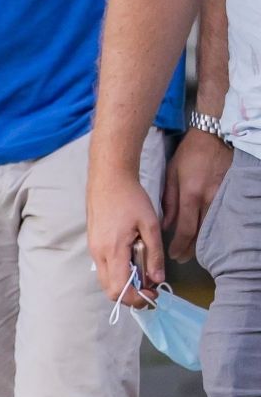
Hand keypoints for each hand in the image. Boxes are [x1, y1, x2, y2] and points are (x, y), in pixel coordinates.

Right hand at [87, 166, 163, 305]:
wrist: (109, 179)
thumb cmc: (131, 198)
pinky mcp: (93, 244)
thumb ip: (154, 254)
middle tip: (149, 287)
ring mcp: (93, 249)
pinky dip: (118, 272)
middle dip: (130, 295)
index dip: (136, 299)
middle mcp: (98, 254)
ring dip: (124, 283)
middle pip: (109, 290)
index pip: (120, 289)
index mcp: (113, 250)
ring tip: (142, 271)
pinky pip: (104, 268)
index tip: (152, 293)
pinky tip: (132, 259)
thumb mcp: (150, 224)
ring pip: (106, 280)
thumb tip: (157, 279)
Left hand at [162, 129, 230, 261]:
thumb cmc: (189, 155)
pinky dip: (213, 229)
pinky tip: (208, 236)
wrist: (214, 138)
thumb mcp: (171, 174)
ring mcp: (222, 198)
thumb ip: (168, 201)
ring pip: (212, 228)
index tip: (173, 255)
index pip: (185, 229)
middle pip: (201, 233)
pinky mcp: (230, 195)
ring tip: (193, 252)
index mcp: (191, 194)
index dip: (179, 245)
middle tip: (182, 258)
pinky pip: (220, 218)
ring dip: (202, 242)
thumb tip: (166, 224)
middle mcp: (208, 199)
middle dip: (191, 249)